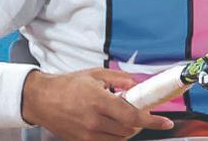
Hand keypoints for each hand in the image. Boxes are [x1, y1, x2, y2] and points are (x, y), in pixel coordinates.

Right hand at [22, 68, 173, 140]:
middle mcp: (95, 120)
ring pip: (120, 139)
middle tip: (136, 110)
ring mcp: (88, 134)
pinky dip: (115, 136)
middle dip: (138, 122)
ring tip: (119, 116)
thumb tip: (137, 85)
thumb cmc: (67, 85)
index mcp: (99, 101)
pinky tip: (109, 124)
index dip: (152, 121)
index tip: (166, 122)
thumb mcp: (95, 74)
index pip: (133, 116)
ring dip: (127, 129)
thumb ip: (119, 79)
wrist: (41, 100)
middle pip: (129, 130)